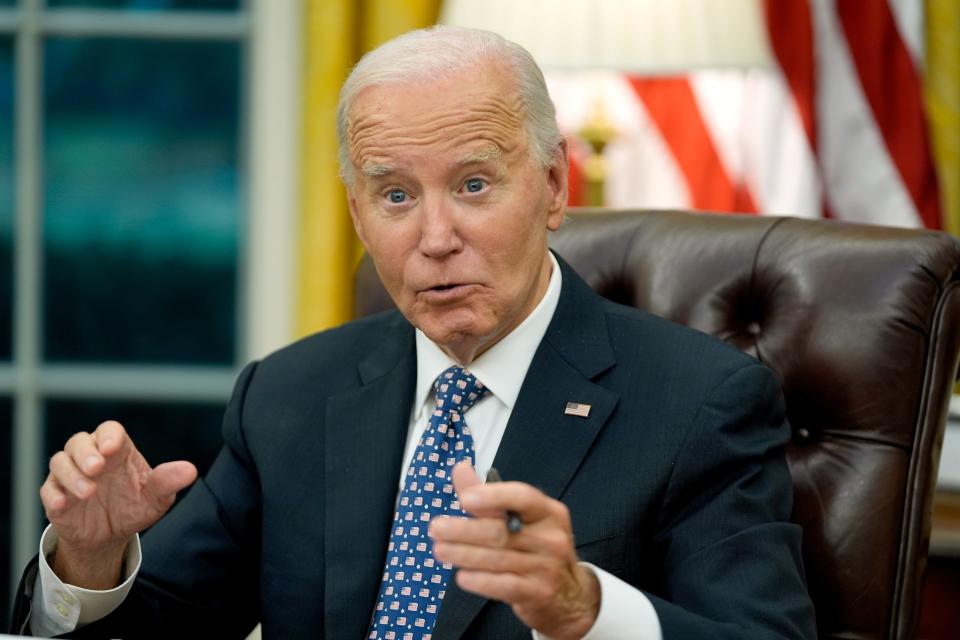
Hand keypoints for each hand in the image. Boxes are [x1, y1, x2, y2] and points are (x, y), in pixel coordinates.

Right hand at [41, 420, 196, 588]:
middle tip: (97, 468)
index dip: (109, 436)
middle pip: (79, 441)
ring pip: (60, 462)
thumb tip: (190, 471)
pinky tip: (63, 504)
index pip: (109, 431)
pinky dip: (53, 495)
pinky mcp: (55, 495)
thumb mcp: (155, 497)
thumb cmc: (135, 507)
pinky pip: (47, 489)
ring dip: (71, 474)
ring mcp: (70, 475)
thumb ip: (167, 482)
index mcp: (117, 451)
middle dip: (86, 453)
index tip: (113, 448)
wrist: (111, 536)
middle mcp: (91, 457)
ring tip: (87, 492)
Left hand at [429, 462, 599, 639]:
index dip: (493, 496)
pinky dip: (480, 581)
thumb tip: (460, 469)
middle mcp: (551, 538)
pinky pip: (503, 585)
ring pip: (497, 559)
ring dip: (463, 554)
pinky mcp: (537, 592)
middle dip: (464, 529)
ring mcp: (546, 567)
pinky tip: (462, 576)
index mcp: (548, 512)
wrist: (569, 594)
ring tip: (439, 550)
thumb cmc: (537, 548)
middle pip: (501, 531)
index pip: (523, 497)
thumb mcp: (523, 519)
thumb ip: (489, 496)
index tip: (465, 498)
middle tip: (436, 528)